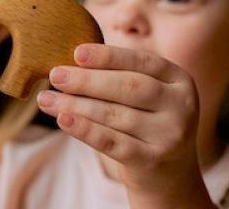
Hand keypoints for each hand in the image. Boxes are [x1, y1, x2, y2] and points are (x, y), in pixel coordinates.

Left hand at [37, 43, 212, 207]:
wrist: (169, 175)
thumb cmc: (146, 123)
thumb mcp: (145, 96)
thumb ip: (119, 75)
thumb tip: (70, 62)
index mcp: (180, 80)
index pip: (143, 62)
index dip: (109, 56)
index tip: (77, 52)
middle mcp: (182, 106)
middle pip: (129, 87)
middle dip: (87, 80)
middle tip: (55, 75)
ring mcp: (170, 135)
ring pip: (116, 115)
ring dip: (76, 105)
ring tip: (46, 99)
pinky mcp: (153, 159)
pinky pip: (113, 142)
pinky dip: (85, 129)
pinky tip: (62, 119)